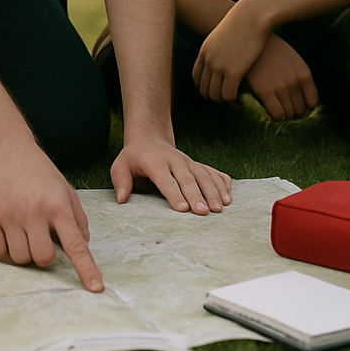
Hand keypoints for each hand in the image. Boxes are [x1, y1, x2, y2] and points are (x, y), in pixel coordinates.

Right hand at [0, 143, 103, 292]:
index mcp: (57, 204)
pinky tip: (7, 230)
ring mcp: (8, 214)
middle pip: (43, 259)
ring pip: (20, 258)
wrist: (3, 146)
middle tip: (41, 236)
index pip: (76, 244)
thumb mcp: (64, 187)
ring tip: (23, 228)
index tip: (96, 289)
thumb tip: (83, 245)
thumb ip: (77, 216)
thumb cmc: (37, 169)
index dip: (86, 269)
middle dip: (45, 254)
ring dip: (24, 251)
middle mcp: (33, 210)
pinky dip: (5, 249)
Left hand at [111, 134, 230, 213]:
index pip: (166, 179)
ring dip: (213, 191)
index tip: (183, 209)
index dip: (174, 194)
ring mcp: (188, 162)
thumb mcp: (120, 165)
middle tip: (204, 212)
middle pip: (187, 178)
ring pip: (203, 175)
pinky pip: (213, 172)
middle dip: (197, 195)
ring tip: (221, 208)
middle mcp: (175, 160)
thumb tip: (122, 199)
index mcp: (155, 162)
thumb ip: (121, 181)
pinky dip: (222, 182)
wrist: (150, 138)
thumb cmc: (134, 158)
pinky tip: (229, 196)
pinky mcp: (197, 165)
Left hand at [192, 0, 271, 102]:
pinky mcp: (234, 71)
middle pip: (203, 88)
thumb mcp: (225, 34)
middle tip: (226, 100)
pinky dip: (233, 101)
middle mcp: (208, 60)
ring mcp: (219, 66)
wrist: (252, 15)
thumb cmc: (244, 22)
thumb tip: (224, 55)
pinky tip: (241, 100)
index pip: (196, 77)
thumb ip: (221, 47)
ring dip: (223, 101)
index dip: (204, 87)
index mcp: (205, 51)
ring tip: (234, 101)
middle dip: (213, 97)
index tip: (215, 91)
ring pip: (215, 95)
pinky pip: (228, 95)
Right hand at [243, 33, 318, 119]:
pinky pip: (277, 114)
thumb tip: (302, 103)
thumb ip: (298, 78)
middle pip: (300, 111)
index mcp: (304, 74)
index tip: (294, 105)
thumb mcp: (291, 60)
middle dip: (292, 112)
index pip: (312, 102)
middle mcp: (295, 81)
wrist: (251, 36)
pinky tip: (268, 109)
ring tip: (274, 107)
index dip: (303, 107)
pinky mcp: (265, 90)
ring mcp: (281, 86)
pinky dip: (275, 116)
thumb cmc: (270, 50)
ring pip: (289, 114)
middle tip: (282, 108)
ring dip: (283, 115)